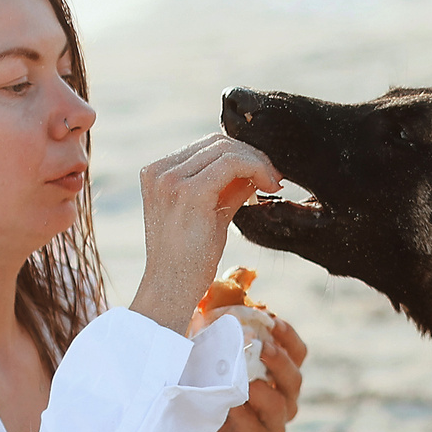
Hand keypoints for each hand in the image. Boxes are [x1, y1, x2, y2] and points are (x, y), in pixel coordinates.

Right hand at [129, 135, 280, 334]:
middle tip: (275, 177)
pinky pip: (233, 163)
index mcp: (157, 172)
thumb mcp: (210, 213)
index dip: (242, 155)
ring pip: (227, 150)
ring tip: (273, 183)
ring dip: (258, 162)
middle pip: (218, 143)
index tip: (266, 173)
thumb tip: (256, 169)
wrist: (172, 289)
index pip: (207, 146)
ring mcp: (170, 179)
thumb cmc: (190, 259)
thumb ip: (228, 187)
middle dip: (252, 156)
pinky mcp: (189, 191)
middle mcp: (159, 171)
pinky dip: (257, 168)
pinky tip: (270, 186)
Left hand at [188, 316, 308, 431]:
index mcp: (278, 373)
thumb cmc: (198, 388)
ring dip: (263, 388)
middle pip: (294, 376)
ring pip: (280, 403)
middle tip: (261, 346)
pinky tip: (229, 403)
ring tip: (245, 378)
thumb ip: (214, 335)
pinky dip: (244, 411)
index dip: (288, 335)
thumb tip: (202, 311)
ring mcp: (274, 420)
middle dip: (279, 359)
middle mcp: (283, 397)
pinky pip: (257, 424)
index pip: (296, 351)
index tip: (270, 320)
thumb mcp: (207, 355)